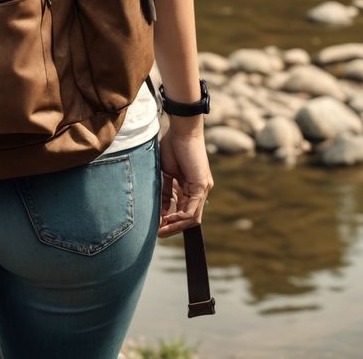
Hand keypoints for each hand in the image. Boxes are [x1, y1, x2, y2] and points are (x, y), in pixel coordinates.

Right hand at [157, 119, 212, 237]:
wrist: (182, 129)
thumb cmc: (173, 145)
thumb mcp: (167, 173)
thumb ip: (167, 192)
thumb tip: (163, 211)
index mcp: (193, 186)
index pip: (186, 211)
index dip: (173, 221)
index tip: (158, 226)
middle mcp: (201, 190)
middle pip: (191, 219)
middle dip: (174, 228)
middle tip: (159, 234)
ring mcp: (203, 188)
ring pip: (192, 218)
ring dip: (176, 226)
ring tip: (161, 229)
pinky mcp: (202, 185)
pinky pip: (192, 209)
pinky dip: (180, 217)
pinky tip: (168, 218)